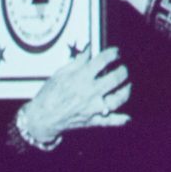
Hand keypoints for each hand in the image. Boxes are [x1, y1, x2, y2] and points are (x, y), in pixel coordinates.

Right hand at [14, 47, 129, 146]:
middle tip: (124, 68)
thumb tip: (88, 49)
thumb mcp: (60, 74)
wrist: (42, 117)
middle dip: (123, 71)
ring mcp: (93, 108)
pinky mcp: (93, 121)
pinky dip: (121, 120)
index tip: (116, 52)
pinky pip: (111, 121)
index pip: (103, 61)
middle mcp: (90, 92)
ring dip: (126, 91)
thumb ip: (77, 61)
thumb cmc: (49, 95)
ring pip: (118, 99)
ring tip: (127, 85)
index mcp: (81, 78)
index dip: (113, 54)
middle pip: (115, 78)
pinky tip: (128, 117)